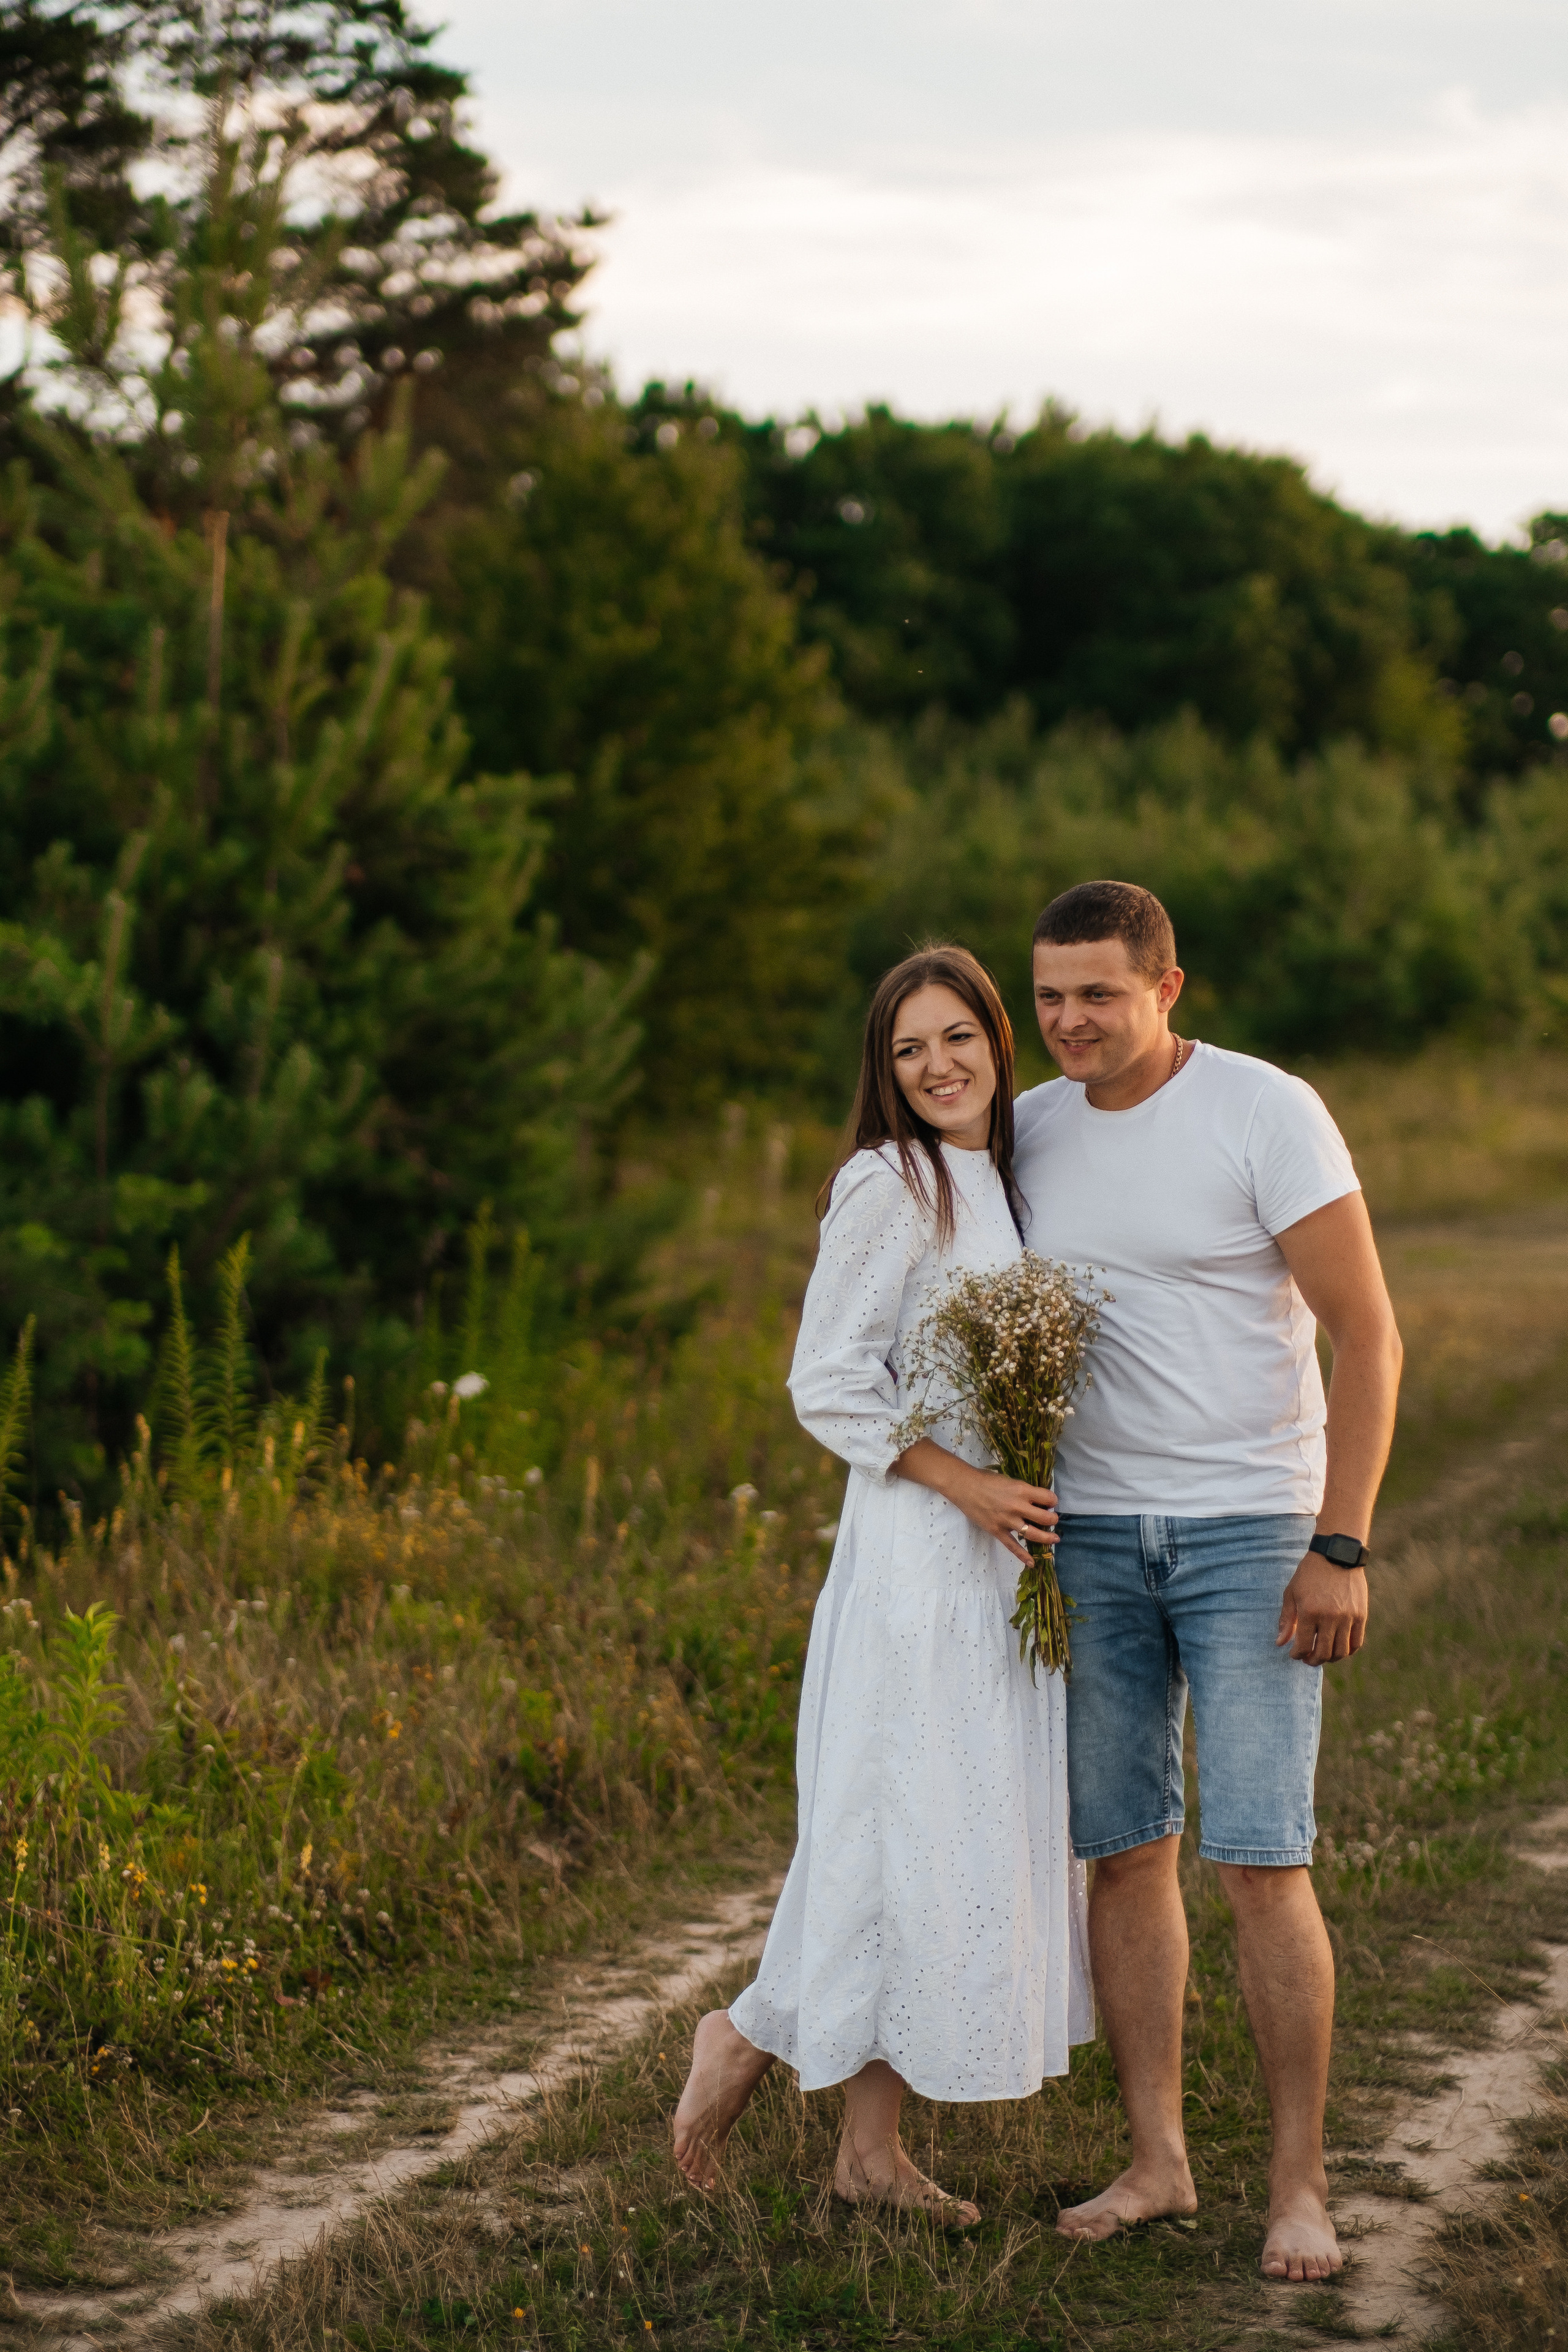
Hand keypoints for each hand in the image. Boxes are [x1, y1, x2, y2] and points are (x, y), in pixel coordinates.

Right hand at [894, 1439, 1057, 1565]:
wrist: (964, 1486)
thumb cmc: (987, 1480)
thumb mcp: (1010, 1480)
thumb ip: (1024, 1491)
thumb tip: (1038, 1501)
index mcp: (1022, 1490)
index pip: (1048, 1498)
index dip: (1053, 1501)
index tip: (1051, 1503)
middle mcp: (1017, 1506)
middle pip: (1045, 1518)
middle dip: (1053, 1519)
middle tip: (1052, 1520)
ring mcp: (1007, 1521)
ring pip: (1033, 1534)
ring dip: (1047, 1537)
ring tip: (1055, 1539)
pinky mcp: (997, 1531)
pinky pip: (1013, 1546)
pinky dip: (1023, 1556)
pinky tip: (1032, 1562)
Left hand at [1276, 1554, 1367, 1664]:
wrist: (1336, 1555)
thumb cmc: (1310, 1574)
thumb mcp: (1292, 1593)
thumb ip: (1286, 1620)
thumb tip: (1280, 1643)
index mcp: (1309, 1612)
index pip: (1303, 1646)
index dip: (1297, 1655)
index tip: (1294, 1654)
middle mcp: (1329, 1617)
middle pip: (1323, 1653)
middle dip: (1313, 1660)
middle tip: (1308, 1659)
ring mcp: (1347, 1617)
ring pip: (1341, 1652)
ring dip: (1330, 1659)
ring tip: (1323, 1655)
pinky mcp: (1361, 1615)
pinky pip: (1356, 1643)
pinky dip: (1348, 1651)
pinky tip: (1339, 1648)